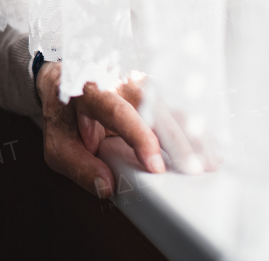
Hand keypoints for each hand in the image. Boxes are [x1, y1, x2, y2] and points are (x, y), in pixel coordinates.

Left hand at [37, 62, 202, 197]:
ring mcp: (140, 84)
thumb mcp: (57, 144)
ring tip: (210, 163)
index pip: (119, 111)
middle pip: (155, 109)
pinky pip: (179, 109)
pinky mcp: (155, 92)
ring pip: (172, 106)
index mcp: (91, 90)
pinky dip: (196, 129)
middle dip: (177, 141)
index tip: (155, 166)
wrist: (64, 82)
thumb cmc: (63, 115)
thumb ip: (78, 165)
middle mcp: (119, 82)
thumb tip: (106, 187)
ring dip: (194, 134)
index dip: (140, 138)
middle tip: (194, 171)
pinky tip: (210, 149)